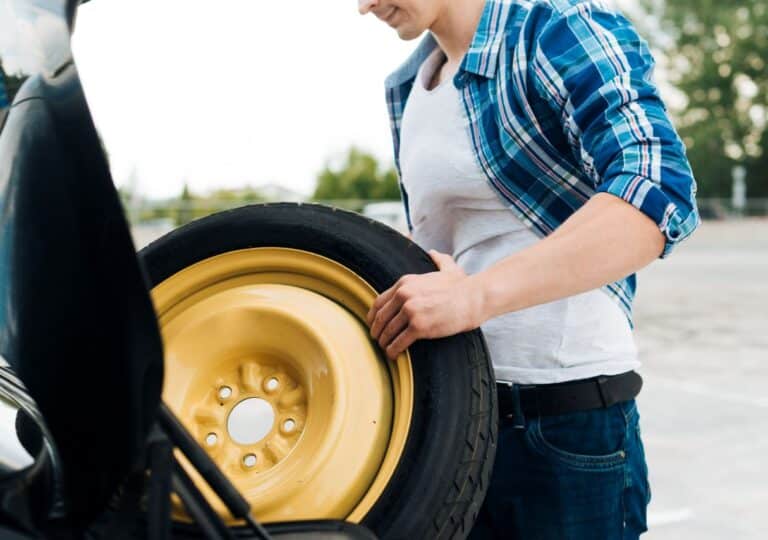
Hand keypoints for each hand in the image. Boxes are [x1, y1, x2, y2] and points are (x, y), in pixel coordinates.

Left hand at [366, 249, 485, 360]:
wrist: (474, 298)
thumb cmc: (462, 287)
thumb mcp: (447, 268)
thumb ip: (438, 260)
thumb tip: (433, 253)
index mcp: (405, 283)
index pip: (379, 301)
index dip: (373, 316)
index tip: (373, 324)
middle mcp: (404, 295)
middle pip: (380, 318)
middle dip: (376, 331)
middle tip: (377, 340)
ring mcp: (410, 311)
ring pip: (388, 332)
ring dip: (384, 343)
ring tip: (386, 349)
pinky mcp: (419, 327)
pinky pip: (399, 342)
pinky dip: (393, 351)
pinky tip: (393, 355)